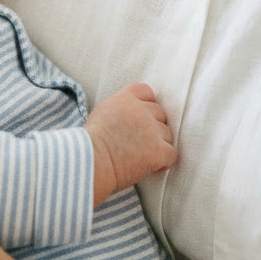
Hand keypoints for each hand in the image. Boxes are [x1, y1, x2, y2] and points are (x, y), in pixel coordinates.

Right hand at [84, 83, 176, 203]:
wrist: (90, 162)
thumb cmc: (89, 145)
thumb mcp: (101, 115)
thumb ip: (120, 110)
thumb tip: (130, 119)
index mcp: (125, 99)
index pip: (147, 92)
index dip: (146, 105)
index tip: (139, 118)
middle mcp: (141, 110)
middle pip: (160, 114)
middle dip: (152, 128)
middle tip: (137, 142)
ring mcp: (152, 130)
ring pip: (167, 135)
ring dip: (157, 145)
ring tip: (139, 156)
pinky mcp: (159, 151)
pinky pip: (171, 154)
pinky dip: (162, 163)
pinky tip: (148, 166)